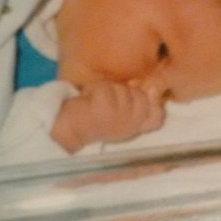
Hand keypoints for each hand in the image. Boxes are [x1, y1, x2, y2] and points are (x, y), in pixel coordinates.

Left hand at [50, 79, 164, 152]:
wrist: (62, 132)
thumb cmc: (92, 122)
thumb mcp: (119, 116)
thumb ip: (138, 105)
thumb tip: (154, 88)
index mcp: (135, 129)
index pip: (159, 116)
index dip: (150, 103)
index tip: (131, 101)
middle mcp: (131, 127)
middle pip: (143, 97)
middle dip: (125, 93)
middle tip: (108, 103)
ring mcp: (119, 120)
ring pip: (124, 91)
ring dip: (108, 91)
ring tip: (96, 103)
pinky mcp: (103, 112)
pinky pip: (107, 88)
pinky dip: (94, 89)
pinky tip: (86, 100)